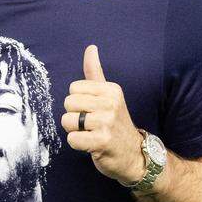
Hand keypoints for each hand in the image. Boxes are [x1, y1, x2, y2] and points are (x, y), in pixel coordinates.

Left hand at [61, 45, 144, 184]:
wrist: (134, 154)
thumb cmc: (115, 123)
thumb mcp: (108, 95)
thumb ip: (95, 72)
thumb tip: (91, 47)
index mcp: (111, 90)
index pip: (73, 88)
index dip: (78, 102)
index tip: (92, 111)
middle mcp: (110, 103)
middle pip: (68, 103)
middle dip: (74, 116)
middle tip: (91, 125)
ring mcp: (107, 123)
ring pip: (67, 121)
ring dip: (75, 131)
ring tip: (91, 134)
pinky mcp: (102, 142)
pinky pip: (72, 139)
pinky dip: (77, 145)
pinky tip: (91, 145)